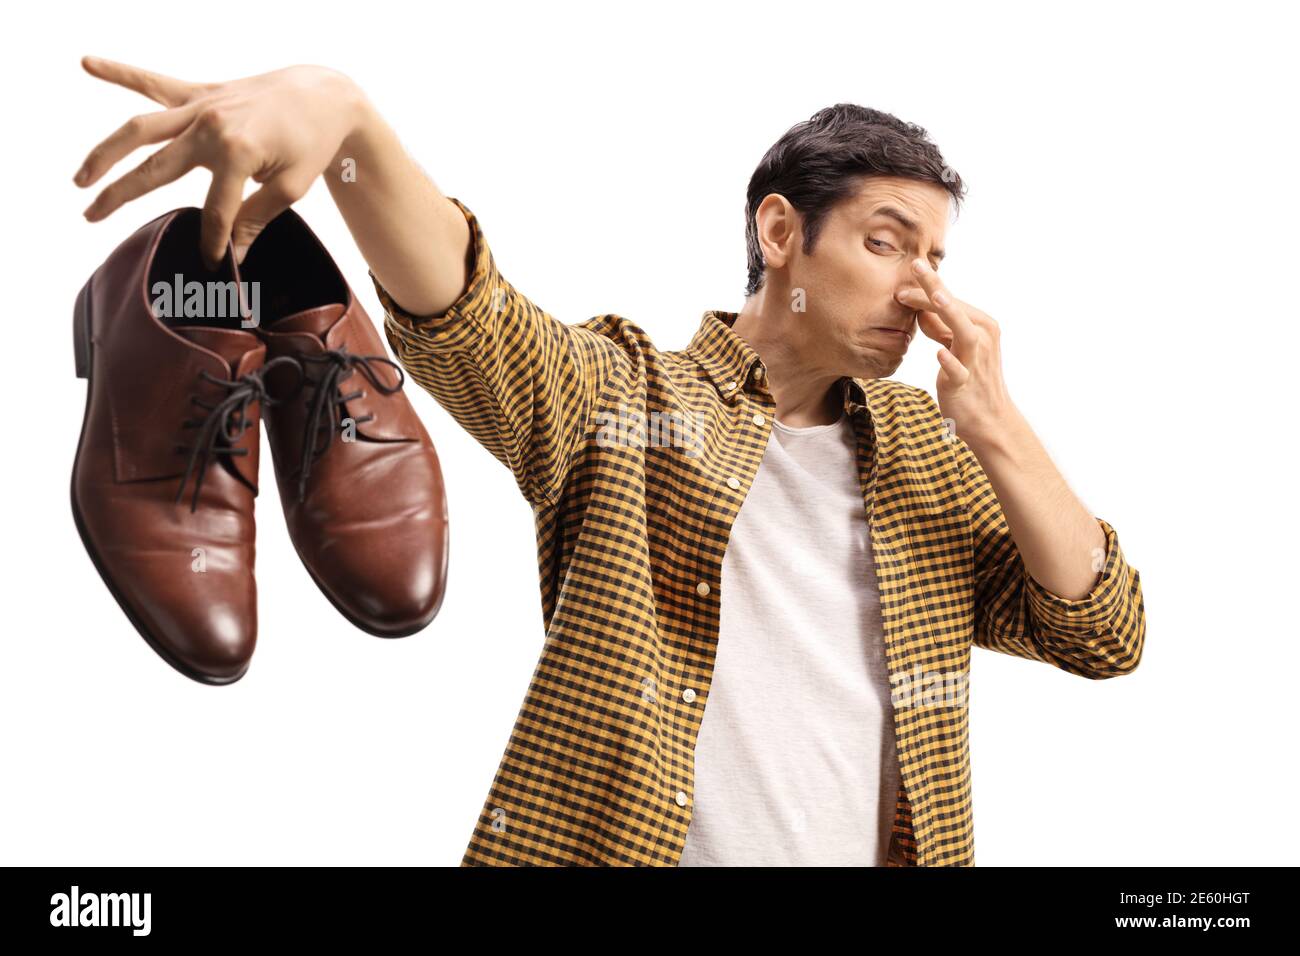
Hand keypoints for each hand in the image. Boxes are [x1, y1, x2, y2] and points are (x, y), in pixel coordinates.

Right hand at [74, 57, 366, 267]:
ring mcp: (202, 108)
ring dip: (107, 151)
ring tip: (81, 177)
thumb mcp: (292, 187)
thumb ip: (256, 217)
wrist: (323, 96)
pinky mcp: (202, 93)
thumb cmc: (311, 142)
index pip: (215, 211)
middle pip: (156, 168)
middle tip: (90, 216)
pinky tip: (87, 64)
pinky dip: (121, 72)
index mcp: (236, 154)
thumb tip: (232, 249)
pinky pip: (156, 82)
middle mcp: (210, 128)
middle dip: (121, 195)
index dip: (214, 241)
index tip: (213, 264)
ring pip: (142, 129)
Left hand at [898, 257, 1017, 448]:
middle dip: (934, 287)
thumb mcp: (954, 347)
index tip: (906, 272)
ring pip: (963, 333)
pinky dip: (950, 362)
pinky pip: (958, 371)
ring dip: (950, 314)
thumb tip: (920, 307)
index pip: (951, 301)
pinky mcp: (965, 384)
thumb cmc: (970, 380)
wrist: (989, 418)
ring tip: (935, 297)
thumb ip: (939, 327)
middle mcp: (982, 338)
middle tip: (914, 266)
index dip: (928, 286)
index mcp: (980, 326)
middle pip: (955, 309)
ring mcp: (975, 361)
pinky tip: (939, 353)